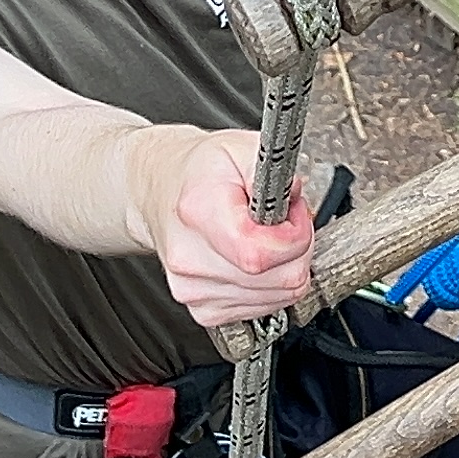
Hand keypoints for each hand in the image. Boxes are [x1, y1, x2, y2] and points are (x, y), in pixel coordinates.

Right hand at [158, 130, 317, 325]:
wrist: (162, 192)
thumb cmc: (199, 173)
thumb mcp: (240, 147)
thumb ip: (275, 167)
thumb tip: (295, 191)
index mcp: (199, 212)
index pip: (263, 252)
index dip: (294, 234)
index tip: (289, 213)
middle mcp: (190, 258)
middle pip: (283, 278)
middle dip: (297, 248)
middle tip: (279, 221)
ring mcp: (194, 289)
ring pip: (281, 296)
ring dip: (285, 267)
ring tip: (263, 237)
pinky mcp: (203, 310)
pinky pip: (265, 307)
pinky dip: (270, 285)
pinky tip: (251, 260)